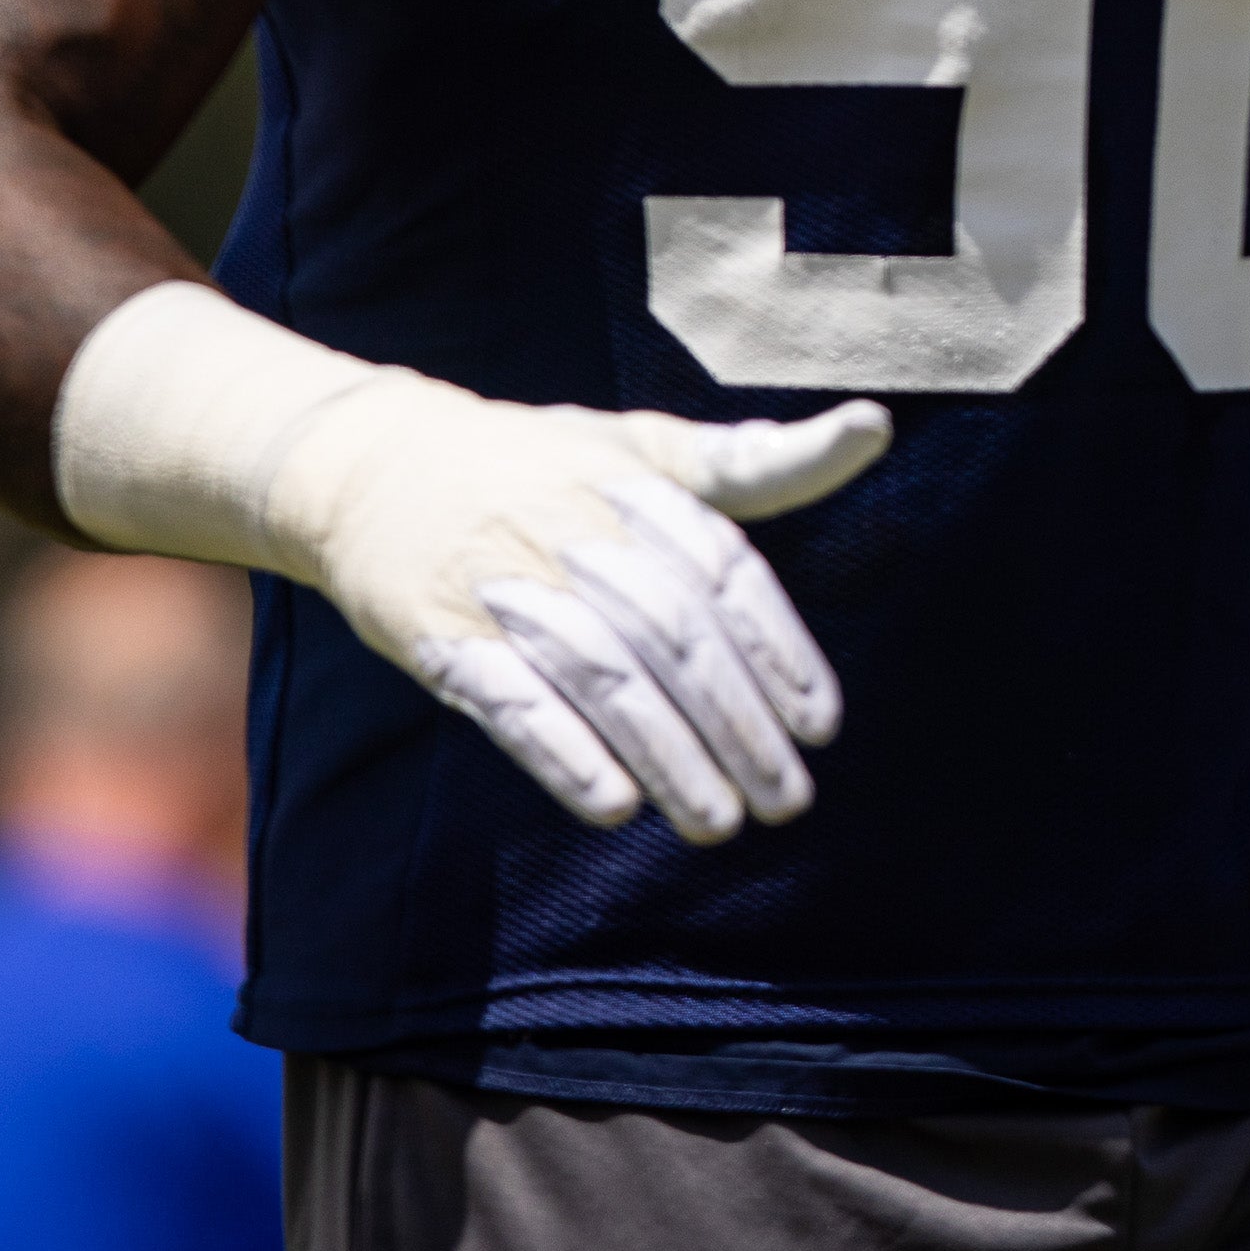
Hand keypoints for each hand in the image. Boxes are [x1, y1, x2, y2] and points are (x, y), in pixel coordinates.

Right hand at [55, 282, 888, 844]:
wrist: (375, 465)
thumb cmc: (546, 466)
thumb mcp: (648, 445)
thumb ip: (756, 459)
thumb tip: (874, 428)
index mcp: (640, 488)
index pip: (725, 574)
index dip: (778, 649)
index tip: (821, 723)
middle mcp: (578, 534)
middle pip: (673, 636)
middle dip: (736, 723)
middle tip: (788, 800)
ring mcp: (506, 586)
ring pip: (602, 678)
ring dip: (666, 755)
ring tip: (721, 822)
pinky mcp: (438, 637)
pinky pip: (507, 701)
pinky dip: (560, 753)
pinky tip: (612, 807)